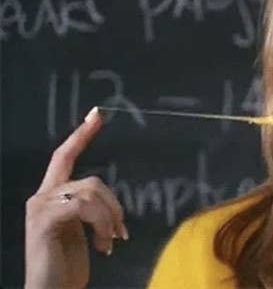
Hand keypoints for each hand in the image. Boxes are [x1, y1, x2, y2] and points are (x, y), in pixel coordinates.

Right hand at [25, 107, 128, 288]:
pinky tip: (102, 246)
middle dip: (114, 204)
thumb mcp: (82, 231)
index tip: (97, 115)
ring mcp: (40, 208)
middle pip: (91, 180)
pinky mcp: (44, 221)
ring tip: (111, 241)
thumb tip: (109, 204)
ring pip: (91, 192)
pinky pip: (84, 206)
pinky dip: (102, 224)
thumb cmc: (66, 266)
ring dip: (110, 218)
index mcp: (51, 196)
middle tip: (122, 232)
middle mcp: (41, 197)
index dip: (81, 135)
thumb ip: (89, 210)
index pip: (65, 156)